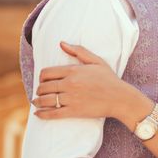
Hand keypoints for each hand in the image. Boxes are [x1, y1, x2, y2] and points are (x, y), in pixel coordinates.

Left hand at [33, 42, 150, 127]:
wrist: (120, 98)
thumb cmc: (109, 79)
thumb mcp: (96, 61)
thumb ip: (78, 50)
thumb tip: (61, 43)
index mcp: (73, 71)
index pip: (46, 73)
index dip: (41, 77)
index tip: (43, 81)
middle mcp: (70, 84)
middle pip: (44, 87)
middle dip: (39, 90)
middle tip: (40, 92)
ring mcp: (71, 98)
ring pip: (45, 100)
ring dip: (38, 101)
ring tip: (37, 102)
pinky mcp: (73, 111)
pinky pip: (52, 113)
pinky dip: (42, 114)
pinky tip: (38, 113)